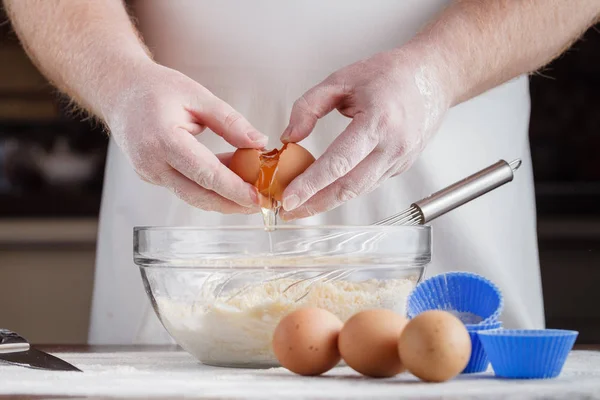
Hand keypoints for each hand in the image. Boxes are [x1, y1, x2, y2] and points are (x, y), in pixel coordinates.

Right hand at [105, 63, 266, 213]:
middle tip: (261, 203)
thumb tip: (259, 142)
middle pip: (198, 195)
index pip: (205, 174)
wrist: (119, 91)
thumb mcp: (197, 95)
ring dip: (222, 198)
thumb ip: (229, 121)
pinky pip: (184, 187)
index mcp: (163, 140)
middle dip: (232, 204)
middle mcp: (152, 163)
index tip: (257, 197)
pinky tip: (230, 180)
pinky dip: (208, 187)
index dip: (234, 189)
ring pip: (192, 196)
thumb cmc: (155, 88)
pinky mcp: (152, 177)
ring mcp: (149, 173)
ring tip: (251, 193)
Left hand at [279, 48, 450, 219]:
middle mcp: (393, 145)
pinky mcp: (401, 166)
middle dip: (316, 203)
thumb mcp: (341, 78)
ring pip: (360, 190)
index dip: (311, 184)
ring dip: (329, 201)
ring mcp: (400, 160)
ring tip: (302, 205)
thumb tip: (289, 136)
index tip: (289, 198)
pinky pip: (370, 183)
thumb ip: (309, 105)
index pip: (338, 162)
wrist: (433, 78)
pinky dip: (346, 190)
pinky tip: (327, 190)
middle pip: (349, 186)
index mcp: (378, 121)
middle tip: (288, 211)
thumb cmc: (390, 74)